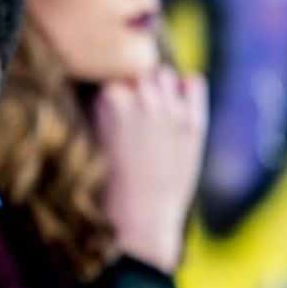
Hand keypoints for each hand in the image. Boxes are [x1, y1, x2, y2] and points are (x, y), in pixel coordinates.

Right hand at [92, 67, 206, 273]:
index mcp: (109, 100)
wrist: (138, 221)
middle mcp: (141, 98)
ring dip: (157, 85)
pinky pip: (194, 83)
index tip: (108, 101)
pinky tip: (177, 105)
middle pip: (136, 67)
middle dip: (132, 82)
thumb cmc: (107, 184)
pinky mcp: (193, 123)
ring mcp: (170, 109)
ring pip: (163, 73)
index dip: (108, 83)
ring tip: (151, 111)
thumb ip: (102, 103)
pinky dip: (187, 88)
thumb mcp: (92, 135)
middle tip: (130, 110)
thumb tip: (113, 77)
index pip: (109, 66)